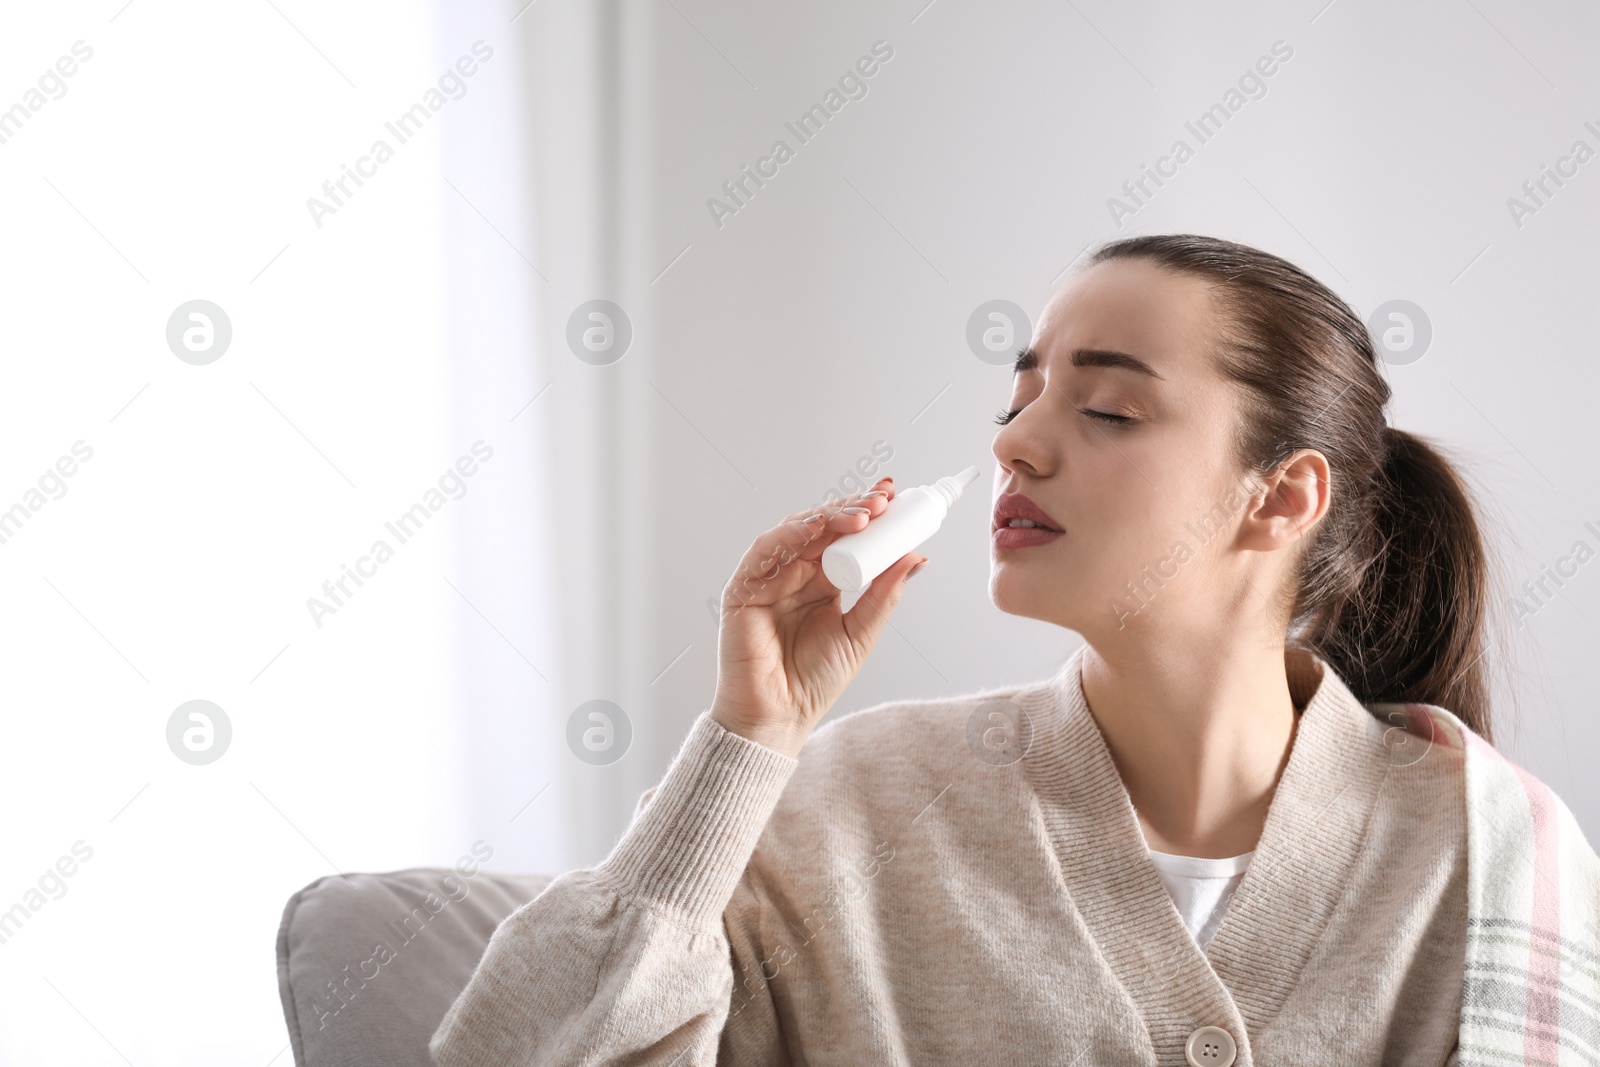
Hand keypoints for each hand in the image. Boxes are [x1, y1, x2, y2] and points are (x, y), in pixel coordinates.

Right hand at [709, 477, 928, 757]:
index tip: (895, 498)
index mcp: (822, 582)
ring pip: (797, 531)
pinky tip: (815, 529)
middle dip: (853, 509)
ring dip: (828, 517)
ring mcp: (769, 578)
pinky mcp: (743, 588)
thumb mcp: (861, 633)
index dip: (868, 515)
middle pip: (823, 528)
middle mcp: (795, 574)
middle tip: (883, 500)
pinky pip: (765, 552)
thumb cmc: (814, 682)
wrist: (780, 717)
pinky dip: (790, 535)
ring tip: (862, 514)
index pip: (845, 537)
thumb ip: (884, 595)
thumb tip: (916, 557)